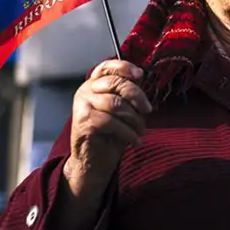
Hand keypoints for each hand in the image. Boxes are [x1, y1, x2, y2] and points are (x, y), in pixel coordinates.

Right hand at [63, 60, 151, 197]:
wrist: (94, 162)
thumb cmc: (111, 135)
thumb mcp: (123, 111)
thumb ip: (128, 94)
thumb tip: (142, 77)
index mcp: (94, 84)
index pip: (107, 67)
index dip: (124, 67)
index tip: (140, 75)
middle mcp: (85, 91)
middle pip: (115, 83)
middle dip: (137, 96)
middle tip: (148, 110)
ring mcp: (82, 106)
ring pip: (115, 104)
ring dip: (134, 119)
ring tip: (141, 131)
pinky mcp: (83, 122)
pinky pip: (111, 122)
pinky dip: (128, 132)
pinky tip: (135, 141)